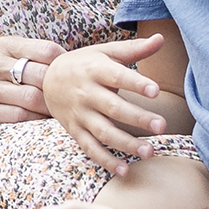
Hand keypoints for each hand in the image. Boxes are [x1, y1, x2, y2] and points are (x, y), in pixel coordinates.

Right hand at [0, 35, 62, 130]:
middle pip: (41, 76)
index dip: (65, 64)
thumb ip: (34, 55)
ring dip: (50, 108)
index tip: (70, 75)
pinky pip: (18, 117)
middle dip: (59, 89)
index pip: (46, 50)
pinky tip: (40, 120)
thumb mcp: (5, 54)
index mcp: (4, 45)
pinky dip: (35, 120)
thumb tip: (73, 64)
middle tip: (69, 98)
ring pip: (32, 98)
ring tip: (57, 111)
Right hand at [43, 33, 174, 170]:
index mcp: (95, 70)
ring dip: (126, 143)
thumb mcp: (105, 52)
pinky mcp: (75, 131)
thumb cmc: (85, 64)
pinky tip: (125, 170)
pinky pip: (90, 149)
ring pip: (103, 132)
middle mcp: (86, 93)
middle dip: (137, 117)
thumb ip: (134, 49)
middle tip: (161, 125)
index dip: (135, 83)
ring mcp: (79, 114)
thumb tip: (160, 38)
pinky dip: (106, 160)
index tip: (156, 90)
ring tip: (150, 152)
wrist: (46, 79)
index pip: (117, 76)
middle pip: (113, 107)